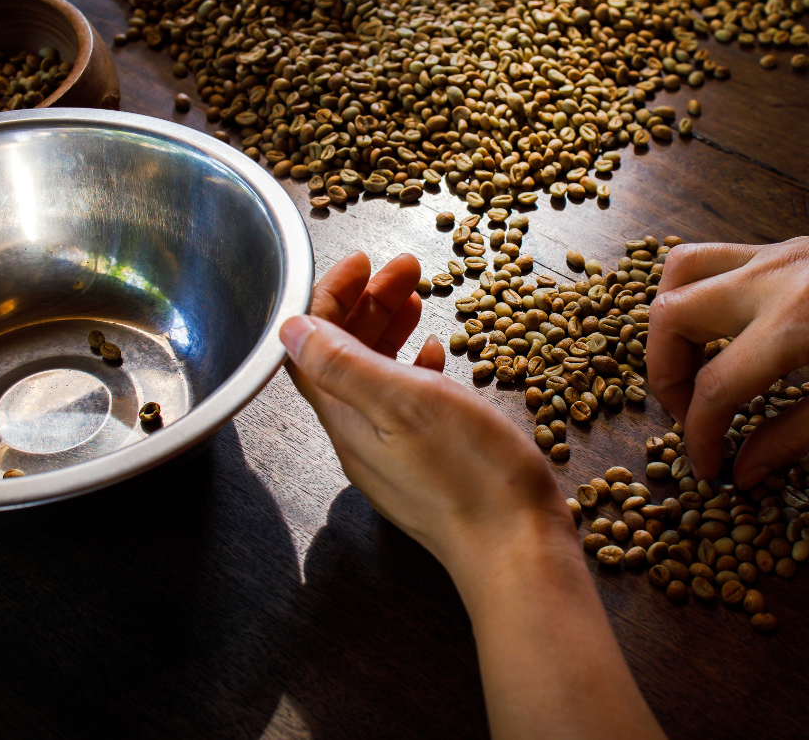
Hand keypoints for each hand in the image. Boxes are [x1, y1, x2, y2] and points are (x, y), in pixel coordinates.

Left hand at [281, 251, 570, 574]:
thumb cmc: (468, 474)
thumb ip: (343, 364)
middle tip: (404, 269)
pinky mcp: (426, 463)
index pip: (313, 346)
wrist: (517, 547)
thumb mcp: (403, 403)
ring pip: (377, 377)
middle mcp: (360, 437)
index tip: (364, 262)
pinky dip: (413, 368)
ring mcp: (393, 453)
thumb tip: (290, 328)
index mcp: (347, 419)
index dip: (330, 297)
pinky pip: (405, 403)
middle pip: (345, 357)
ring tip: (417, 299)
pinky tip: (435, 354)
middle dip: (367, 305)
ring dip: (389, 331)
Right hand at [646, 205, 808, 488]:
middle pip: (670, 317)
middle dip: (664, 375)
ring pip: (677, 274)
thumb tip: (744, 470)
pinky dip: (692, 295)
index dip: (699, 435)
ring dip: (668, 325)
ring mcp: (770, 256)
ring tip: (692, 364)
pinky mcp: (777, 248)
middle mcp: (769, 280)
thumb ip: (792, 437)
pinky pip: (707, 260)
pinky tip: (718, 330)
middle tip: (690, 410)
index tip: (707, 464)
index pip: (715, 387)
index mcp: (794, 325)